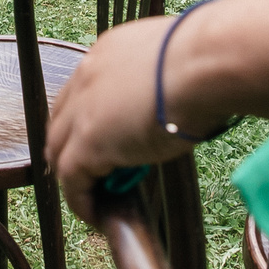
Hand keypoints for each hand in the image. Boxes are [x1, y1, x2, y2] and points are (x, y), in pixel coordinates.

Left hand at [48, 16, 189, 222]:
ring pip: (60, 151)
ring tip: (97, 198)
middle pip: (62, 120)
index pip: (84, 91)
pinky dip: (81, 201)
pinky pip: (71, 181)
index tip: (107, 140)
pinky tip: (98, 215)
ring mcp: (82, 110)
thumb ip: (164, 82)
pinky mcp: (87, 143)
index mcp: (108, 52)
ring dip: (76, 176)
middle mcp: (87, 77)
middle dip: (73, 148)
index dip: (88, 119)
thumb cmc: (209, 60)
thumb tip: (184, 101)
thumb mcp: (175, 64)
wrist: (207, 64)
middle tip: (97, 174)